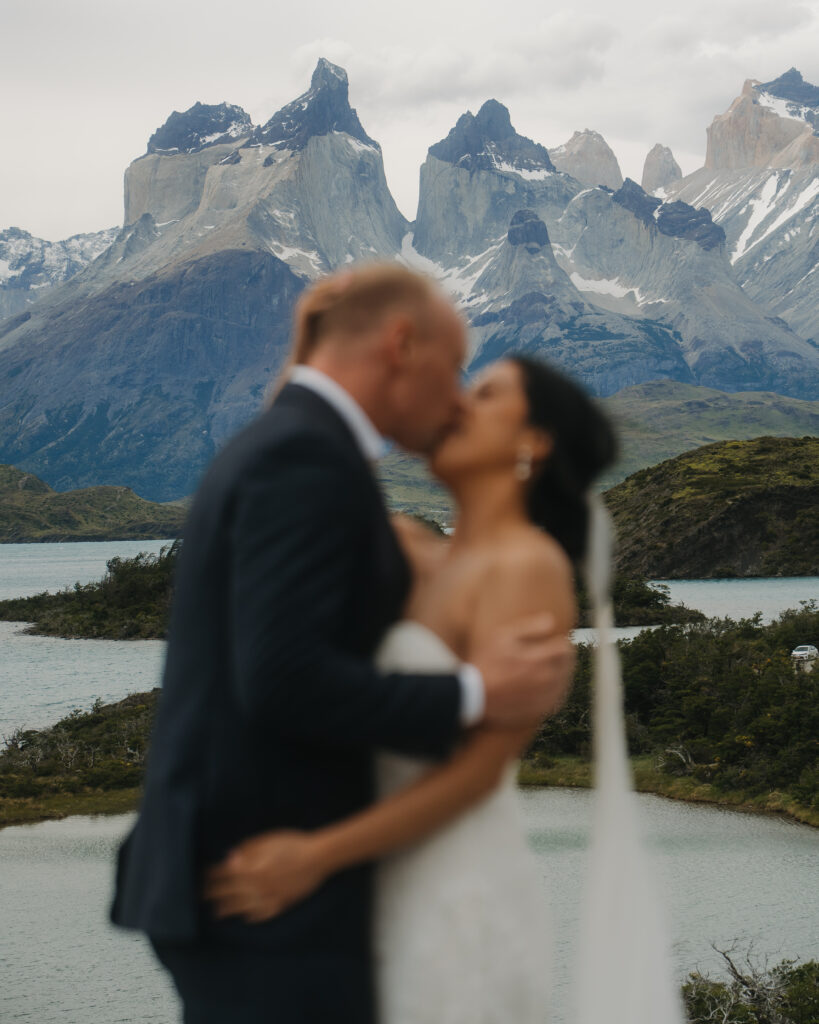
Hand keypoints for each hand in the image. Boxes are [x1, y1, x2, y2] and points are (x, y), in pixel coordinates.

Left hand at [203, 830, 328, 922]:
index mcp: (251, 867)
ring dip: (227, 909)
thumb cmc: (293, 843)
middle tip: (199, 897)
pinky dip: (251, 917)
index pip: (225, 873)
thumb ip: (248, 849)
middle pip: (229, 891)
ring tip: (216, 913)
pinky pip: (262, 915)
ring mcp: (268, 898)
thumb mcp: (268, 839)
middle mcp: (256, 886)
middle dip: (213, 893)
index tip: (201, 877)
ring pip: (242, 906)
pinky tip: (246, 917)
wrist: (318, 858)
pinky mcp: (281, 905)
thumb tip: (229, 858)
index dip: (212, 875)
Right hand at [474, 613, 575, 727]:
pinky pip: (558, 698)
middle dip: (562, 657)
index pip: (565, 648)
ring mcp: (543, 696)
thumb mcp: (503, 637)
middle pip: (568, 665)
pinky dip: (556, 690)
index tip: (554, 641)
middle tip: (552, 653)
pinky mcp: (539, 709)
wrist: (475, 694)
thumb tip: (551, 621)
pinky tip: (545, 684)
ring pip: (565, 681)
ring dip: (561, 673)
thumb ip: (529, 627)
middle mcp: (544, 679)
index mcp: (538, 659)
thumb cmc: (487, 662)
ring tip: (548, 668)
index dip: (561, 642)